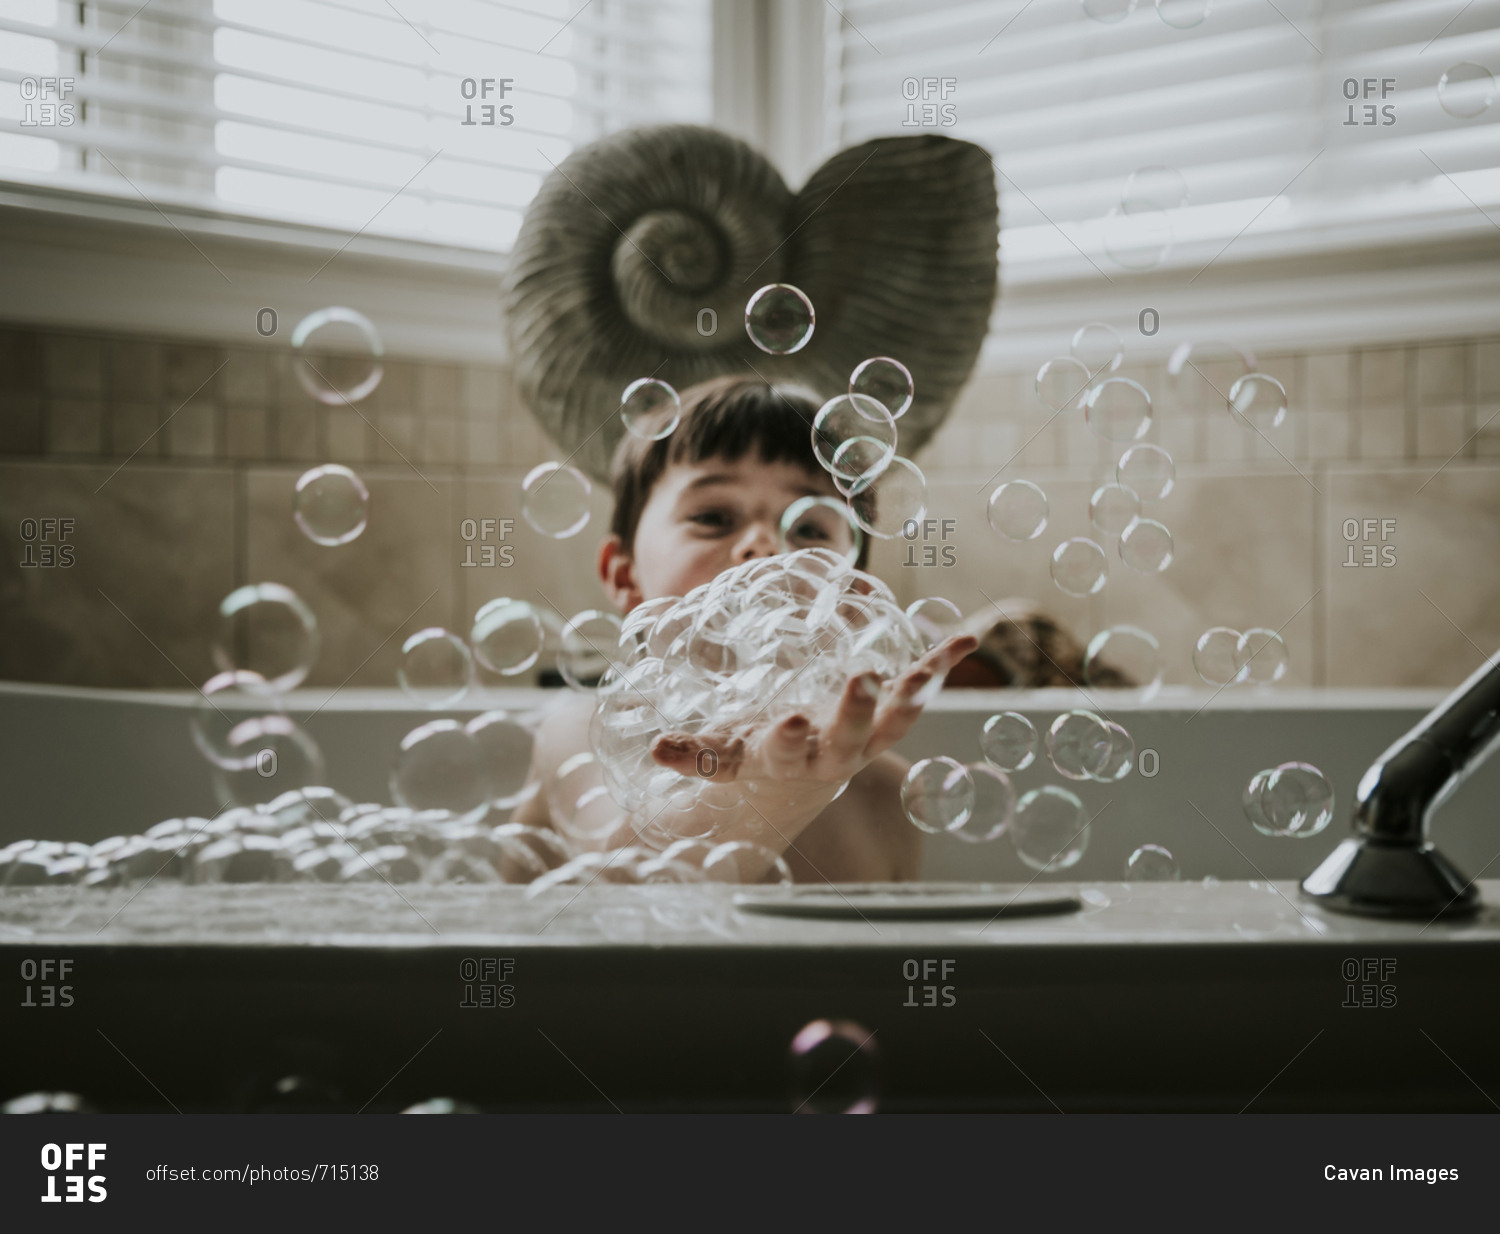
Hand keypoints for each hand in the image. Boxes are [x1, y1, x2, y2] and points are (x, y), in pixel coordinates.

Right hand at [648, 634, 978, 789]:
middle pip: (850, 738)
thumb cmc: (757, 748)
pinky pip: (921, 686)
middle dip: (856, 711)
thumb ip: (695, 751)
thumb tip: (656, 747)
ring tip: (924, 671)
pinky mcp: (892, 711)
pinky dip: (942, 663)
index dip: (787, 740)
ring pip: (894, 720)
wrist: (806, 769)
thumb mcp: (725, 749)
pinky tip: (969, 637)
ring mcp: (869, 733)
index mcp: (789, 758)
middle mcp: (836, 752)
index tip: (789, 722)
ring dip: (911, 695)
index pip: (786, 753)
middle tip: (862, 681)